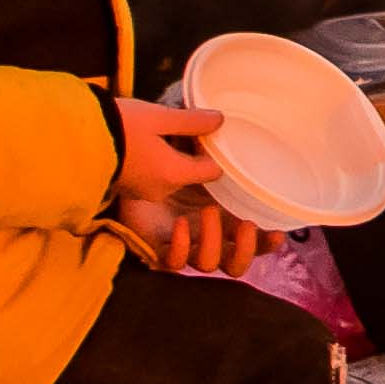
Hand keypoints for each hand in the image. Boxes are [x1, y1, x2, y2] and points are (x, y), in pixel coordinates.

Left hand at [110, 94, 269, 275]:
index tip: (280, 230)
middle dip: (248, 248)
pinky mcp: (154, 245)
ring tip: (207, 212)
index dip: (268, 239)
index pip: (251, 233)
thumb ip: (199, 128)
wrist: (104, 152)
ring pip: (210, 264)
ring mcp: (179, 239)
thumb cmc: (137, 142)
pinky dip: (181, 247)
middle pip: (237, 260)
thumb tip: (222, 119)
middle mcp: (201, 228)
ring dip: (215, 241)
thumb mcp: (173, 133)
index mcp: (216, 206)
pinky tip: (178, 225)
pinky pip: (174, 263)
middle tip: (246, 223)